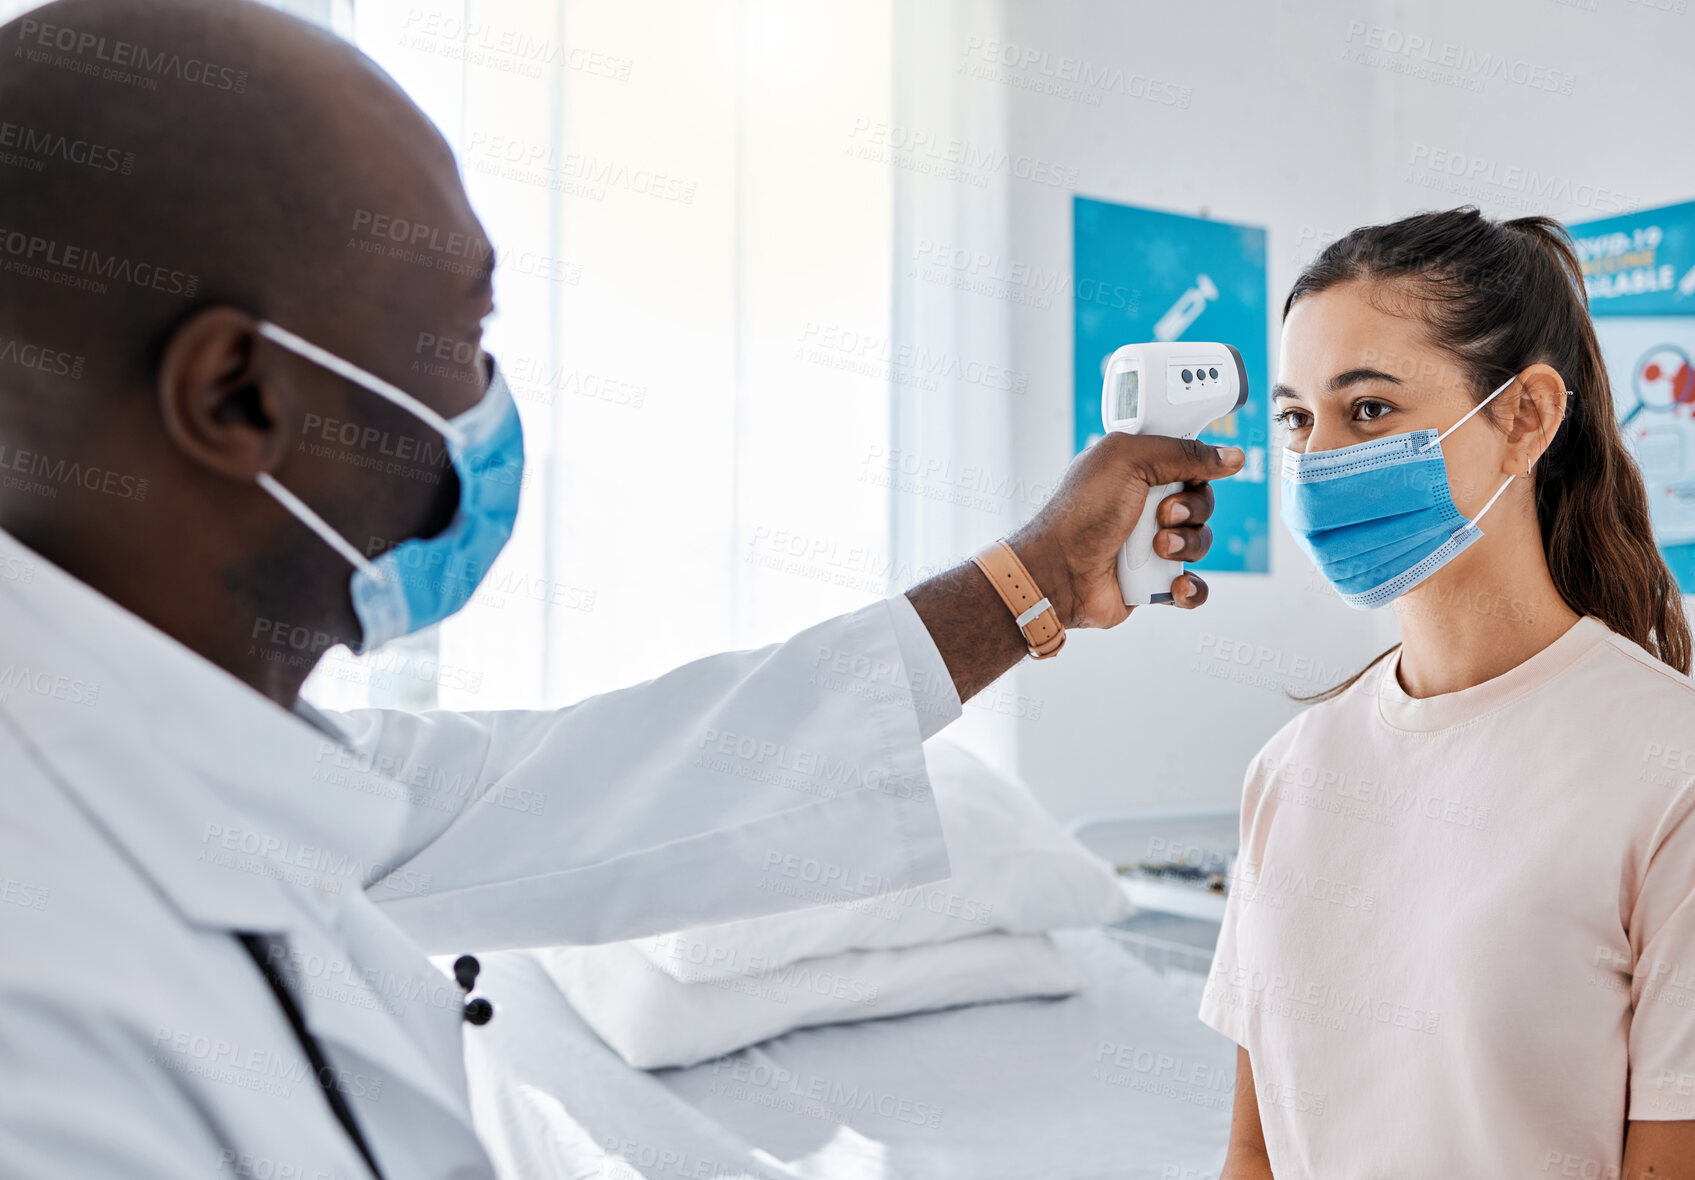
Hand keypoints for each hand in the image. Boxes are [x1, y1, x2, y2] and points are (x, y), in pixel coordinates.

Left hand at [1007, 433, 1244, 628]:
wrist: (1059, 571)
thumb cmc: (1083, 511)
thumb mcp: (1130, 459)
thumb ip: (1183, 452)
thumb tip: (1232, 457)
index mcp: (1137, 469)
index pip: (1188, 460)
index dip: (1199, 465)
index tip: (1199, 469)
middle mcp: (1145, 504)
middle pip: (1202, 500)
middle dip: (1192, 509)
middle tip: (1162, 514)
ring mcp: (1150, 544)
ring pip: (1201, 542)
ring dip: (1187, 545)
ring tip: (1157, 549)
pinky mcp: (1153, 583)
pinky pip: (1194, 586)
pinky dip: (1191, 588)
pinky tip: (1175, 586)